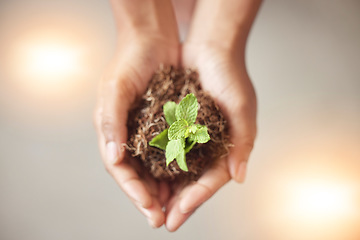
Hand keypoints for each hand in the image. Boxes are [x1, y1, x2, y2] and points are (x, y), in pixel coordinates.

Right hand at [93, 33, 178, 227]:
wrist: (152, 40)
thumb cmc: (129, 62)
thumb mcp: (115, 89)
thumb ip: (111, 122)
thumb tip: (113, 158)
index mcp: (112, 131)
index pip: (120, 170)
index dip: (134, 191)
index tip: (150, 209)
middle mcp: (128, 135)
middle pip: (137, 175)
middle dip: (149, 198)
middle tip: (164, 219)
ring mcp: (146, 131)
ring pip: (154, 168)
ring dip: (163, 189)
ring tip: (176, 207)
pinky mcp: (164, 124)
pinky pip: (169, 152)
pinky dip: (176, 168)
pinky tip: (186, 180)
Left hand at [164, 42, 256, 230]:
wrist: (211, 47)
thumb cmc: (230, 76)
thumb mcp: (242, 109)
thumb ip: (242, 143)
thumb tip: (239, 177)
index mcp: (227, 147)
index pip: (211, 180)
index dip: (195, 199)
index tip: (176, 216)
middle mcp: (209, 145)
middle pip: (192, 181)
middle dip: (178, 202)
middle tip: (161, 221)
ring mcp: (192, 136)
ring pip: (178, 170)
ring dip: (166, 189)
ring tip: (151, 207)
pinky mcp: (176, 124)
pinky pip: (166, 150)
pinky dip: (157, 165)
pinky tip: (145, 177)